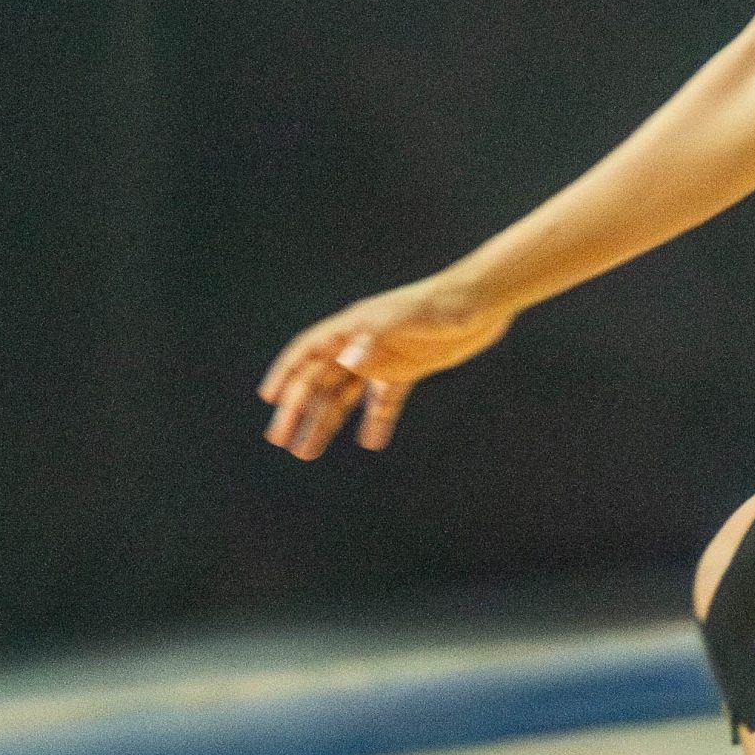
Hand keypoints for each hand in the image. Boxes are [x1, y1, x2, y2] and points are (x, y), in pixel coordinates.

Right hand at [258, 279, 512, 460]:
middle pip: (318, 381)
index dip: (286, 375)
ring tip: (307, 452)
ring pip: (343, 396)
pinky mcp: (406, 370)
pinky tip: (370, 442)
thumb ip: (375, 337)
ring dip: (325, 423)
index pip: (307, 353)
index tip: (270, 400)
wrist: (483, 301)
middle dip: (297, 410)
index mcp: (352, 328)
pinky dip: (375, 421)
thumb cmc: (443, 304)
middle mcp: (360, 345)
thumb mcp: (407, 318)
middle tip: (280, 439)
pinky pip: (383, 401)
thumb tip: (347, 361)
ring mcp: (382, 359)